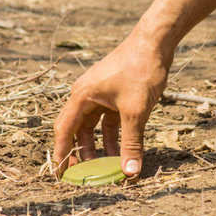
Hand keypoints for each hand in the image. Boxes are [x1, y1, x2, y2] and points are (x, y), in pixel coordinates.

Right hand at [53, 31, 172, 175]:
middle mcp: (86, 95)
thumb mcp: (135, 112)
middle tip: (83, 174)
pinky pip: (109, 119)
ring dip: (99, 145)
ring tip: (105, 166)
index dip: (61, 154)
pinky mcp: (114, 93)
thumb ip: (131, 143)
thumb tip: (130, 171)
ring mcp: (100, 94)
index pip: (65, 131)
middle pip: (76, 129)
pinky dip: (114, 134)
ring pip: (94, 126)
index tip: (60, 174)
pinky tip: (122, 148)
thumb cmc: (140, 71)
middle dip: (80, 152)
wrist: (155, 42)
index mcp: (82, 97)